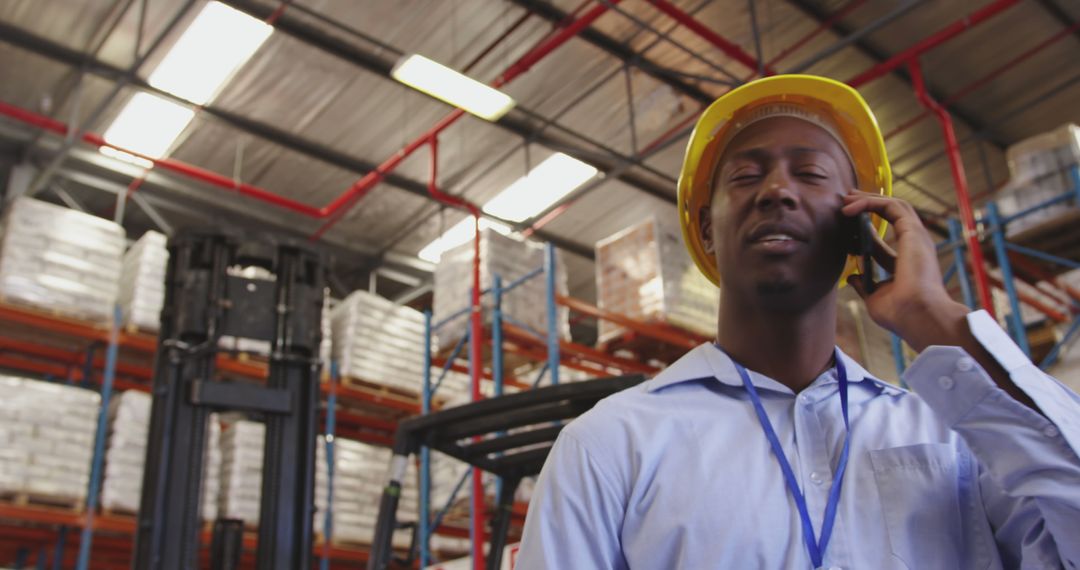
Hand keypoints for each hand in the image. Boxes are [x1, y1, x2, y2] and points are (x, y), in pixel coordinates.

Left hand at [840, 191, 968, 350]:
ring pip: (894, 205)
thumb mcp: (875, 297)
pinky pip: (891, 206)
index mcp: (906, 263)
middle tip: (845, 200)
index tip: (841, 231)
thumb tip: (852, 276)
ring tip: (846, 197)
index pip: (879, 243)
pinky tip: (850, 208)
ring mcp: (916, 237)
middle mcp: (914, 246)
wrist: (917, 316)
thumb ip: (864, 284)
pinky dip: (870, 203)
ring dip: (868, 199)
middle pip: (891, 216)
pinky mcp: (913, 231)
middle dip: (867, 205)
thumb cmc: (900, 313)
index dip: (860, 234)